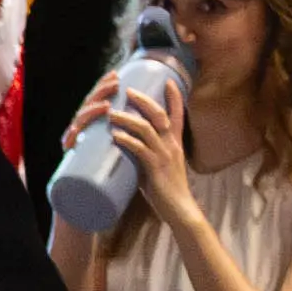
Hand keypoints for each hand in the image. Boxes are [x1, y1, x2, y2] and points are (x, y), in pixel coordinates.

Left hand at [93, 66, 198, 227]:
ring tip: (112, 114)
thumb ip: (146, 155)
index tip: (168, 80)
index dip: (174, 97)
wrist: (180, 210)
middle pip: (160, 114)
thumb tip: (127, 148)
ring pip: (146, 128)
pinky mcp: (156, 168)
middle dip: (144, 100)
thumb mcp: (158, 167)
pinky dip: (127, 140)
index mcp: (176, 144)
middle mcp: (172, 145)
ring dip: (127, 118)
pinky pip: (140, 149)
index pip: (178, 115)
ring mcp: (165, 155)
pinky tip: (115, 136)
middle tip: (128, 91)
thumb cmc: (167, 191)